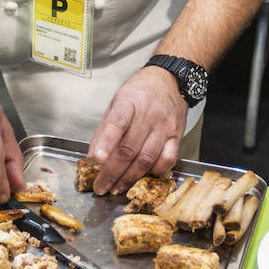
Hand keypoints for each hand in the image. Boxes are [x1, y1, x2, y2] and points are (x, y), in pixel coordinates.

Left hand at [87, 66, 185, 194]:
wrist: (170, 80)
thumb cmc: (139, 93)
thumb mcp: (116, 103)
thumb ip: (105, 130)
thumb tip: (92, 157)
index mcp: (128, 103)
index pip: (117, 122)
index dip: (106, 142)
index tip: (96, 158)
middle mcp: (148, 115)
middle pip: (129, 148)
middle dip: (112, 172)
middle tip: (101, 187)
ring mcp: (164, 127)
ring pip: (146, 158)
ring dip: (130, 178)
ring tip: (117, 188)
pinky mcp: (176, 136)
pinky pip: (168, 160)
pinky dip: (154, 172)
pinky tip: (143, 177)